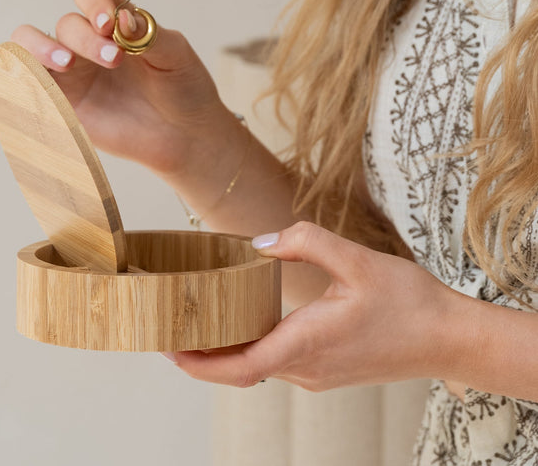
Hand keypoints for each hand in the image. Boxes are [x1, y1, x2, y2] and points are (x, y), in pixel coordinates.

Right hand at [11, 0, 231, 178]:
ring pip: (28, 44)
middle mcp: (87, 42)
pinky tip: (37, 85)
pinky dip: (20, 77)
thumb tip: (122, 18)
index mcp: (114, 22)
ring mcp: (71, 73)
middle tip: (114, 59)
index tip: (109, 24)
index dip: (93, 2)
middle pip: (66, 25)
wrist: (187, 136)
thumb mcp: (176, 56)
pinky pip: (26, 84)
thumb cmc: (184, 89)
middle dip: (85, 39)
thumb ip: (149, 36)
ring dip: (39, 48)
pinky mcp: (61, 103)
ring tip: (65, 63)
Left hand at [168, 221, 459, 390]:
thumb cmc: (408, 301)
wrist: (449, 338)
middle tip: (170, 324)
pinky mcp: (327, 370)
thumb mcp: (357, 259)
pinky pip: (276, 362)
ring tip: (199, 320)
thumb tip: (259, 245)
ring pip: (258, 367)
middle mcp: (307, 368)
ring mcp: (317, 374)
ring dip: (225, 351)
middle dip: (201, 354)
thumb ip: (305, 243)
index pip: (239, 367)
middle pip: (240, 370)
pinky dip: (250, 348)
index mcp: (308, 342)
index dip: (198, 363)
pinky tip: (244, 321)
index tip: (168, 347)